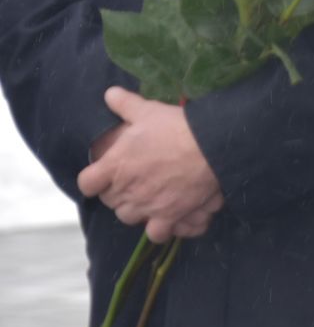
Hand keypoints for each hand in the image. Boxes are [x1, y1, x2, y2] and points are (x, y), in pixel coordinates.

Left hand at [76, 88, 224, 242]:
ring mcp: (146, 207)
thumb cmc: (177, 128)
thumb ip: (125, 104)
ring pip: (129, 217)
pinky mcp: (168, 217)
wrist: (212, 146)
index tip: (105, 173)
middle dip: (119, 193)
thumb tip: (109, 93)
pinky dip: (161, 227)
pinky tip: (169, 216)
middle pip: (110, 202)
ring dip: (137, 210)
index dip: (95, 179)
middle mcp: (126, 191)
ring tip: (150, 198)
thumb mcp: (149, 111)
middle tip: (135, 180)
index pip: (87, 183)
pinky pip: (156, 233)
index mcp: (114, 166)